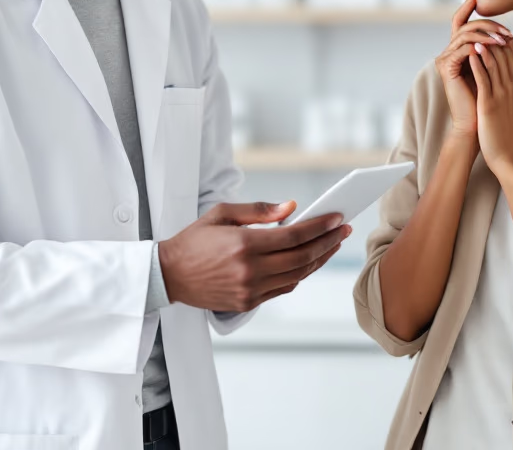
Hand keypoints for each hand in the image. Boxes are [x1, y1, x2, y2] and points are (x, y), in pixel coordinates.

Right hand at [158, 201, 350, 312]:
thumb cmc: (194, 240)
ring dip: (318, 260)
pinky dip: (300, 275)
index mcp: (244, 245)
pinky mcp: (247, 303)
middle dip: (327, 242)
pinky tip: (310, 261)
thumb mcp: (222, 214)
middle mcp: (249, 270)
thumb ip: (259, 211)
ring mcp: (249, 290)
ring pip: (297, 276)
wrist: (168, 275)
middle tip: (343, 230)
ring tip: (332, 244)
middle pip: (302, 257)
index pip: (293, 235)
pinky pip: (283, 289)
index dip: (319, 226)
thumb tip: (292, 208)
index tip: (337, 218)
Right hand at [435, 0, 512, 137]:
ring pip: (465, 34)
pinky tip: (493, 48)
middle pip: (466, 25)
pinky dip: (479, 46)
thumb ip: (497, 54)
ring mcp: (445, 59)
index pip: (461, 22)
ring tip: (504, 40)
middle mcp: (449, 52)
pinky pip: (463, 49)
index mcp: (458, 51)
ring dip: (486, 34)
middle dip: (488, 25)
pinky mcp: (446, 68)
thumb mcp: (494, 72)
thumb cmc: (486, 102)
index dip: (467, 7)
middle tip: (506, 31)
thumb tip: (511, 40)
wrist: (477, 125)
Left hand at [470, 40, 512, 182]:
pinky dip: (478, 63)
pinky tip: (471, 52)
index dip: (504, 45)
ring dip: (486, 46)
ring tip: (477, 33)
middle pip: (505, 57)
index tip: (495, 34)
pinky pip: (484, 78)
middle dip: (494, 40)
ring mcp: (503, 95)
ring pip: (495, 63)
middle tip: (484, 27)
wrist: (512, 159)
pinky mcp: (490, 103)